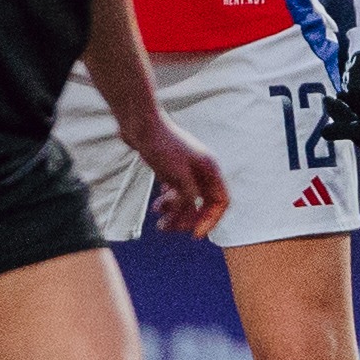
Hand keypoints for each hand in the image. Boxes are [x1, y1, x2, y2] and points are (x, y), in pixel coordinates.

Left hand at [125, 115, 229, 239]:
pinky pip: (176, 193)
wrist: (139, 124)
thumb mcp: (177, 175)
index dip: (210, 220)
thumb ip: (188, 198)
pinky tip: (156, 207)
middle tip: (169, 229)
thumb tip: (191, 216)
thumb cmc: (161, 146)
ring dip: (175, 214)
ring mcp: (187, 170)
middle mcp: (202, 170)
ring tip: (160, 223)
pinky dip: (168, 202)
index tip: (195, 235)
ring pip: (187, 200)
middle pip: (204, 204)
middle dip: (188, 219)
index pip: (220, 202)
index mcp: (210, 170)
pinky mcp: (172, 169)